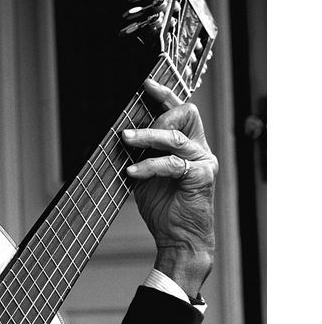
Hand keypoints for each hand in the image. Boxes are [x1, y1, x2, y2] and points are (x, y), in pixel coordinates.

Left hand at [121, 78, 217, 297]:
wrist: (178, 238)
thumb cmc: (163, 207)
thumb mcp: (145, 173)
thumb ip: (140, 152)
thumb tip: (119, 134)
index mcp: (187, 144)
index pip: (180, 110)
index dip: (164, 95)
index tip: (146, 84)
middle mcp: (199, 149)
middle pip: (187, 113)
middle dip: (158, 115)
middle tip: (131, 130)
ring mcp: (203, 162)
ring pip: (177, 137)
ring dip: (148, 136)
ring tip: (126, 140)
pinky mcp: (201, 177)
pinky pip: (173, 163)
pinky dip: (150, 166)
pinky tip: (133, 172)